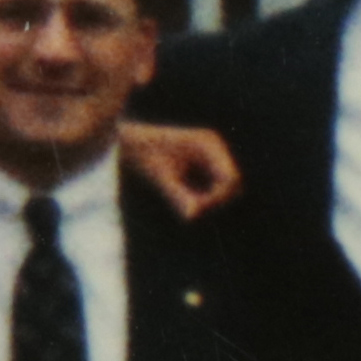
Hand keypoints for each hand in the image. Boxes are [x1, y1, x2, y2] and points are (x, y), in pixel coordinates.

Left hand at [117, 118, 239, 221]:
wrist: (127, 143)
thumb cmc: (142, 155)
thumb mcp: (160, 176)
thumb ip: (178, 196)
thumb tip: (193, 217)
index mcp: (209, 144)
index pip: (231, 179)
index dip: (218, 199)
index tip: (195, 211)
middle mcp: (215, 148)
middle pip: (233, 185)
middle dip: (216, 201)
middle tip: (190, 213)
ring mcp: (211, 156)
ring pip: (224, 189)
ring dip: (209, 202)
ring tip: (186, 209)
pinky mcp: (203, 166)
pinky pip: (213, 190)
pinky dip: (203, 200)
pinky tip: (185, 203)